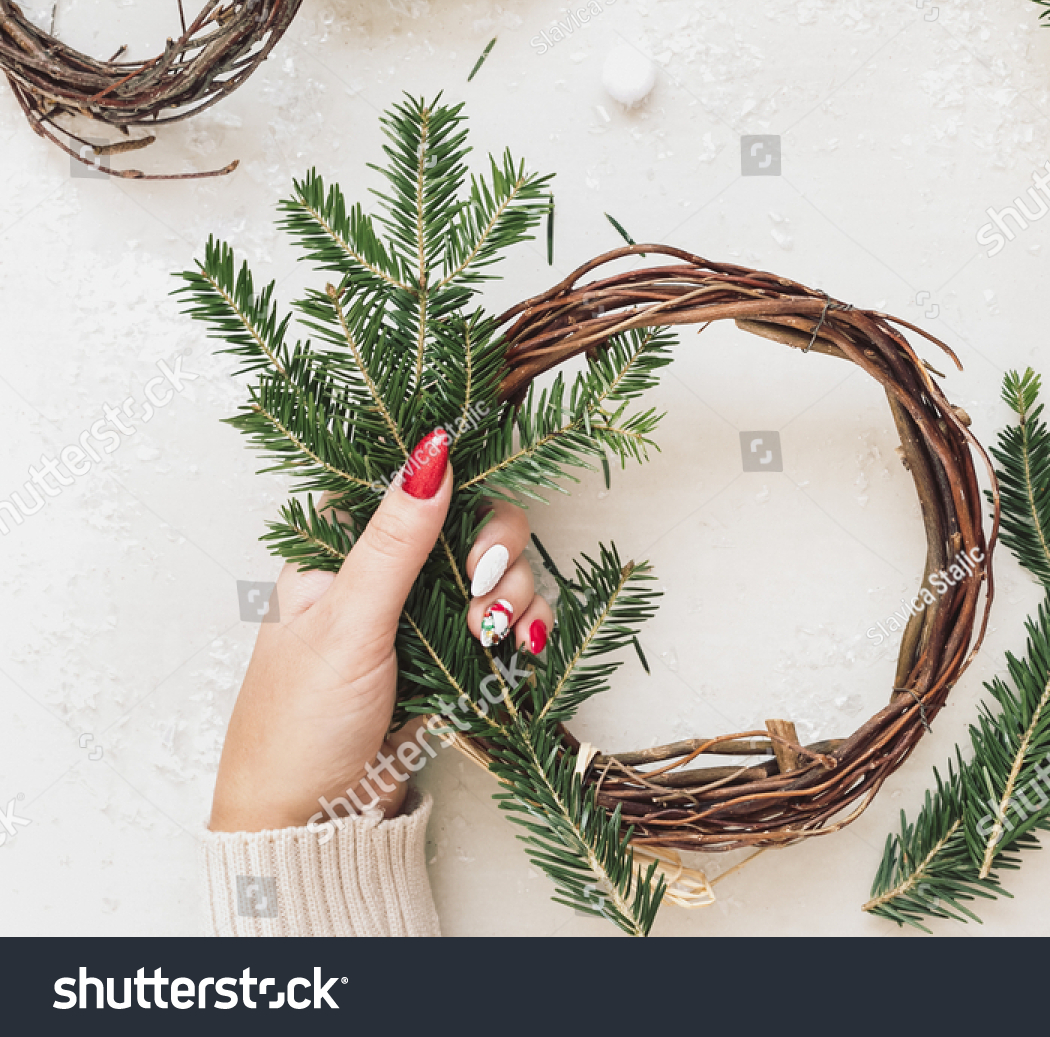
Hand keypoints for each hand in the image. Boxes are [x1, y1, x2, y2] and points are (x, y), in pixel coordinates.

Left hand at [209, 430, 554, 832]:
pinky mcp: (454, 650)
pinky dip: (525, 628)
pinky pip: (509, 617)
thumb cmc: (301, 721)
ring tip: (493, 638)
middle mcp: (387, 567)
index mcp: (339, 544)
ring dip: (516, 597)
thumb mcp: (348, 622)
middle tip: (484, 590)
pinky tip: (520, 650)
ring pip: (500, 569)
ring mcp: (424, 609)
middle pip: (472, 519)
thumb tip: (432, 452)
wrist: (315, 819)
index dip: (457, 486)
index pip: (411, 481)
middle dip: (497, 553)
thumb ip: (396, 540)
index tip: (470, 522)